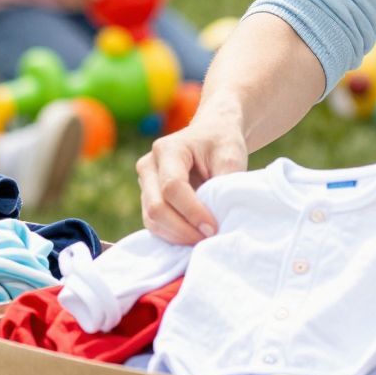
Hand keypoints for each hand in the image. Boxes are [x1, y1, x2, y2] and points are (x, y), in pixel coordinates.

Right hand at [137, 104, 245, 242]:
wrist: (211, 134)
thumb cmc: (222, 143)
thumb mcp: (231, 155)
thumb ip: (226, 182)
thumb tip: (221, 216)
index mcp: (168, 149)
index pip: (173, 187)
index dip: (192, 211)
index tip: (213, 227)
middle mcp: (149, 165)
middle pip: (156, 207)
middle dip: (183, 229)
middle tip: (209, 239)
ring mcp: (144, 183)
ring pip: (151, 219)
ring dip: (177, 236)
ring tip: (203, 240)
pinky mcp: (148, 198)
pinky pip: (154, 224)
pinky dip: (172, 235)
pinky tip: (193, 238)